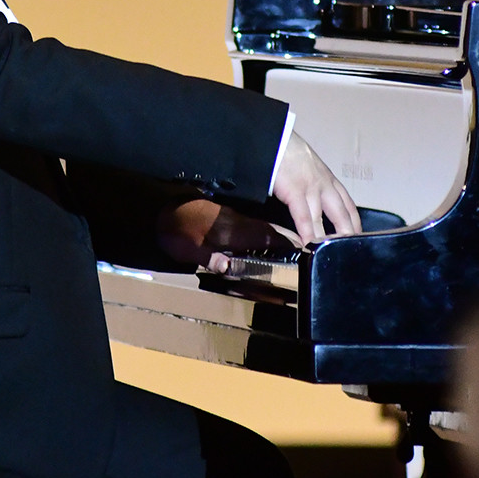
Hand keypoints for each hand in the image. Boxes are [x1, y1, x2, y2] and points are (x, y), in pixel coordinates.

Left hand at [157, 199, 299, 272]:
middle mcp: (240, 221)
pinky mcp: (233, 215)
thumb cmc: (175, 234)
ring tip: (308, 239)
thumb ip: (210, 258)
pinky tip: (282, 233)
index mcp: (232, 230)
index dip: (289, 242)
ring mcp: (238, 217)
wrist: (161, 209)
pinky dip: (273, 228)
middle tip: (317, 245)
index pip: (267, 236)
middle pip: (274, 229)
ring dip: (288, 230)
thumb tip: (228, 268)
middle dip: (295, 236)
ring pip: (269, 223)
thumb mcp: (188, 250)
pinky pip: (261, 222)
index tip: (309, 248)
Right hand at [271, 131, 360, 244]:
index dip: (355, 225)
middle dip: (349, 235)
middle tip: (354, 254)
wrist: (275, 137)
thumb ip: (313, 185)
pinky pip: (304, 217)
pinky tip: (310, 246)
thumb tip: (313, 202)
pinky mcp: (295, 191)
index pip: (349, 206)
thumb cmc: (287, 152)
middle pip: (343, 215)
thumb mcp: (308, 168)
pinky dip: (308, 234)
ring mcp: (311, 188)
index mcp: (329, 180)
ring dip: (329, 240)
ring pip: (324, 219)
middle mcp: (325, 185)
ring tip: (334, 257)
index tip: (358, 240)